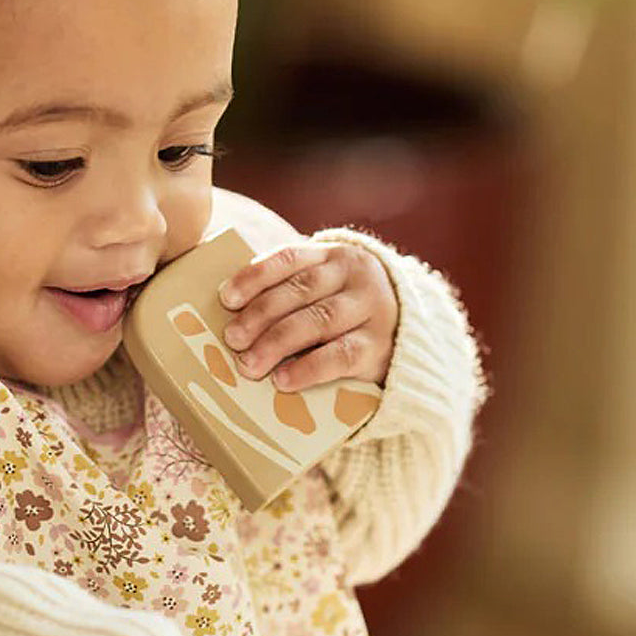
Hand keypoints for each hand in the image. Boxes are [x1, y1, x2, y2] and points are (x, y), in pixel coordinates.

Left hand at [218, 239, 398, 390]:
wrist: (408, 335)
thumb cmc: (347, 313)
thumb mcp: (326, 290)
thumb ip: (289, 290)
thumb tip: (230, 313)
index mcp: (335, 255)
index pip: (289, 258)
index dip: (255, 276)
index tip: (226, 298)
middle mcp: (356, 276)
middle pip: (301, 291)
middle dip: (261, 315)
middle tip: (232, 339)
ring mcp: (372, 310)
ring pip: (319, 320)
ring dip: (277, 342)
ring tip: (249, 364)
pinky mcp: (379, 347)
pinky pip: (341, 356)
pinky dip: (308, 368)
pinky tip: (283, 380)